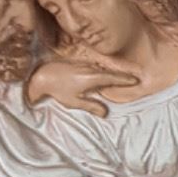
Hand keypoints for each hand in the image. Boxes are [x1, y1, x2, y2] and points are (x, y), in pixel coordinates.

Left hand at [26, 56, 140, 116]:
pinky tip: (103, 73)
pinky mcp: (78, 63)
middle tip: (136, 76)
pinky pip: (95, 67)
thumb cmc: (57, 90)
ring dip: (113, 72)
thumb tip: (106, 113)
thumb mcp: (75, 102)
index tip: (137, 80)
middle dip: (123, 74)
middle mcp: (90, 68)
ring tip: (123, 75)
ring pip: (103, 68)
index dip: (126, 79)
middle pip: (111, 71)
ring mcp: (84, 64)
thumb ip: (92, 106)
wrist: (40, 76)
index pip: (113, 78)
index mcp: (92, 78)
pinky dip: (103, 70)